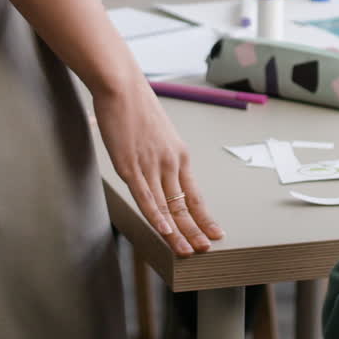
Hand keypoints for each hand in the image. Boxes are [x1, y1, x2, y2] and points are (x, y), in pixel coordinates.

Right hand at [93, 72, 223, 256]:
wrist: (122, 86)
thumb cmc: (136, 105)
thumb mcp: (158, 132)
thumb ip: (160, 153)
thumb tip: (157, 167)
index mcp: (179, 154)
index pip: (195, 193)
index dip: (204, 215)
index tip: (216, 232)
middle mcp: (170, 162)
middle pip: (185, 204)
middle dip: (196, 230)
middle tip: (207, 249)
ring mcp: (151, 165)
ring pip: (168, 206)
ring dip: (178, 231)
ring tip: (188, 251)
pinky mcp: (130, 166)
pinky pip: (146, 197)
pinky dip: (156, 216)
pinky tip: (164, 231)